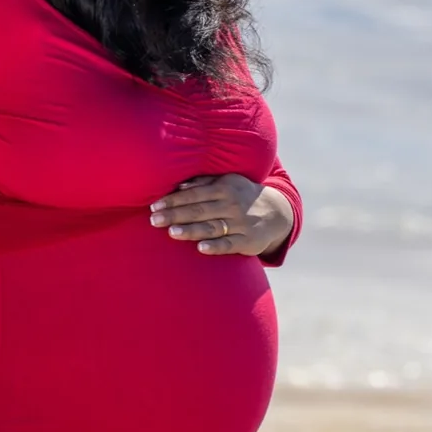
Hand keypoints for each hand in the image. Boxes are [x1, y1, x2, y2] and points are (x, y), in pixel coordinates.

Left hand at [149, 174, 294, 257]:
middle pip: (199, 210)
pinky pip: (229, 244)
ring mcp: (240, 223)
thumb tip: (178, 185)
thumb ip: (204, 183)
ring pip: (211, 227)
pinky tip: (201, 248)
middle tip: (154, 220)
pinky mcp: (247, 240)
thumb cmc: (241, 196)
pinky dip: (216, 246)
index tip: (154, 206)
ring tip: (172, 232)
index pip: (194, 194)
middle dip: (175, 215)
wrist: (277, 212)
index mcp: (224, 188)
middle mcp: (232, 204)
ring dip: (191, 230)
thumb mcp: (227, 183)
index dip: (173, 200)